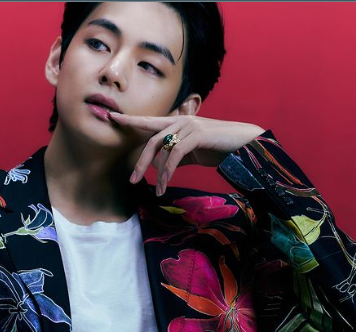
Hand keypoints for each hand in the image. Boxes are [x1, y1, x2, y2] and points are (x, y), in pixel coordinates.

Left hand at [109, 111, 264, 194]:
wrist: (243, 143)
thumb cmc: (218, 147)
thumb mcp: (193, 152)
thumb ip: (177, 155)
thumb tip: (163, 166)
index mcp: (177, 122)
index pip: (149, 121)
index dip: (130, 120)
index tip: (112, 118)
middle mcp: (180, 120)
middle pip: (151, 140)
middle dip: (141, 161)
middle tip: (132, 179)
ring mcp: (188, 126)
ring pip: (163, 149)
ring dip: (157, 173)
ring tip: (156, 190)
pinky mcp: (196, 135)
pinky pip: (175, 155)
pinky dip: (168, 172)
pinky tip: (165, 185)